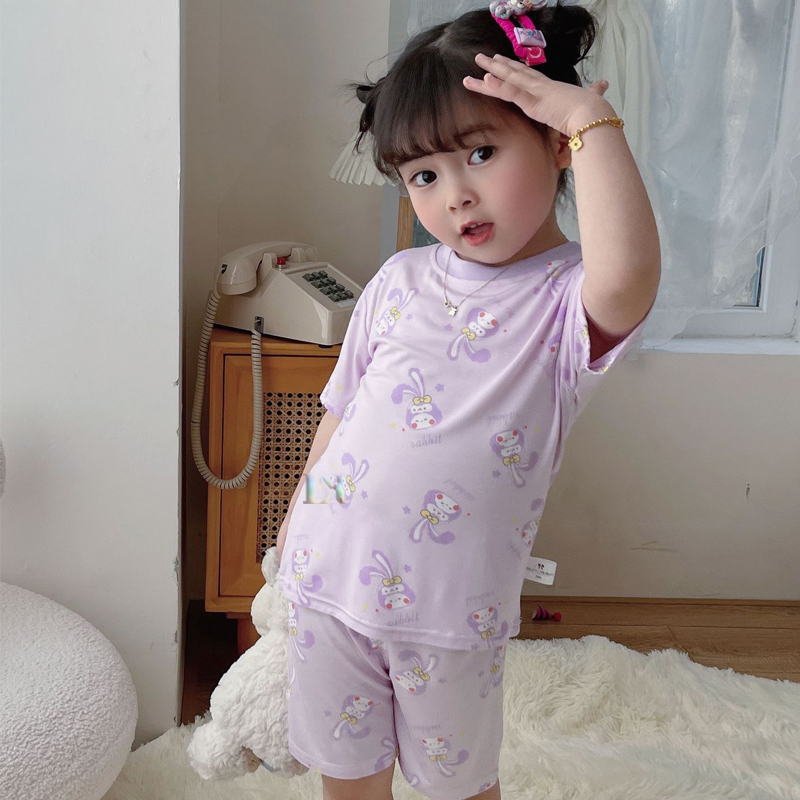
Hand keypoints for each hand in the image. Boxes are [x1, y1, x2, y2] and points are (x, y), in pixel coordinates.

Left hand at [463, 52, 614, 136]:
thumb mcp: (591, 99)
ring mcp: (535, 92)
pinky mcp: (533, 102)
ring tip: (477, 63)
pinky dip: (499, 86)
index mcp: (550, 87)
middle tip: (481, 58)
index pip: (527, 75)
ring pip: (508, 79)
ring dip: (492, 71)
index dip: (513, 68)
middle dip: (496, 66)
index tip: (501, 61)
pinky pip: (512, 92)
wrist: (593, 115)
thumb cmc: (592, 110)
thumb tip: (604, 85)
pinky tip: (486, 80)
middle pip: (513, 74)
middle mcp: (540, 86)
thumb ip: (594, 92)